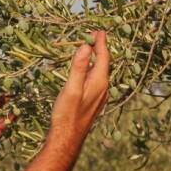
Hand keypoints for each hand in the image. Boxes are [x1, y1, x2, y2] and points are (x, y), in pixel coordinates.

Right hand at [48, 31, 110, 147]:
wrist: (67, 139)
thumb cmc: (67, 114)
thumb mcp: (71, 88)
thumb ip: (79, 67)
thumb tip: (86, 46)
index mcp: (99, 82)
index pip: (103, 57)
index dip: (100, 43)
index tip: (98, 30)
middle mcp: (103, 88)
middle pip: (103, 63)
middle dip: (98, 49)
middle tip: (92, 36)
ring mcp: (99, 96)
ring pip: (99, 72)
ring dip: (95, 60)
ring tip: (89, 50)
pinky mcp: (93, 102)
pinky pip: (96, 80)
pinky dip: (91, 70)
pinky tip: (85, 72)